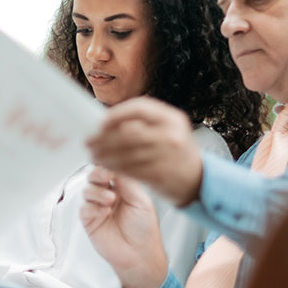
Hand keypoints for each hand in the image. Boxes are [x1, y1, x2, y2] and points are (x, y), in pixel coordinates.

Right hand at [80, 166, 168, 287]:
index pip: (110, 169)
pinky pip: (84, 208)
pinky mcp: (89, 220)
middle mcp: (108, 194)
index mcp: (122, 187)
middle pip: (94, 176)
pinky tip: (105, 212)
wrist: (139, 254)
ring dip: (97, 192)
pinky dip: (93, 207)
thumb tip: (113, 163)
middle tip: (105, 177)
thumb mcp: (140, 199)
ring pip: (87, 190)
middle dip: (98, 174)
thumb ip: (126, 181)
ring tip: (110, 200)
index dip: (108, 164)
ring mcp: (97, 207)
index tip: (110, 163)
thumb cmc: (144, 228)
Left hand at [86, 97, 203, 205]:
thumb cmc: (175, 152)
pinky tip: (105, 165)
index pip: (139, 108)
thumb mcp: (168, 129)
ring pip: (126, 153)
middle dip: (104, 138)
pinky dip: (114, 167)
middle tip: (88, 141)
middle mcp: (171, 134)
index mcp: (172, 118)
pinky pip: (130, 169)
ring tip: (93, 155)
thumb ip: (142, 123)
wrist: (199, 179)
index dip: (116, 114)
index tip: (99, 122)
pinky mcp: (161, 173)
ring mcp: (167, 155)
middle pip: (129, 132)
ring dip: (105, 154)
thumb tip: (104, 122)